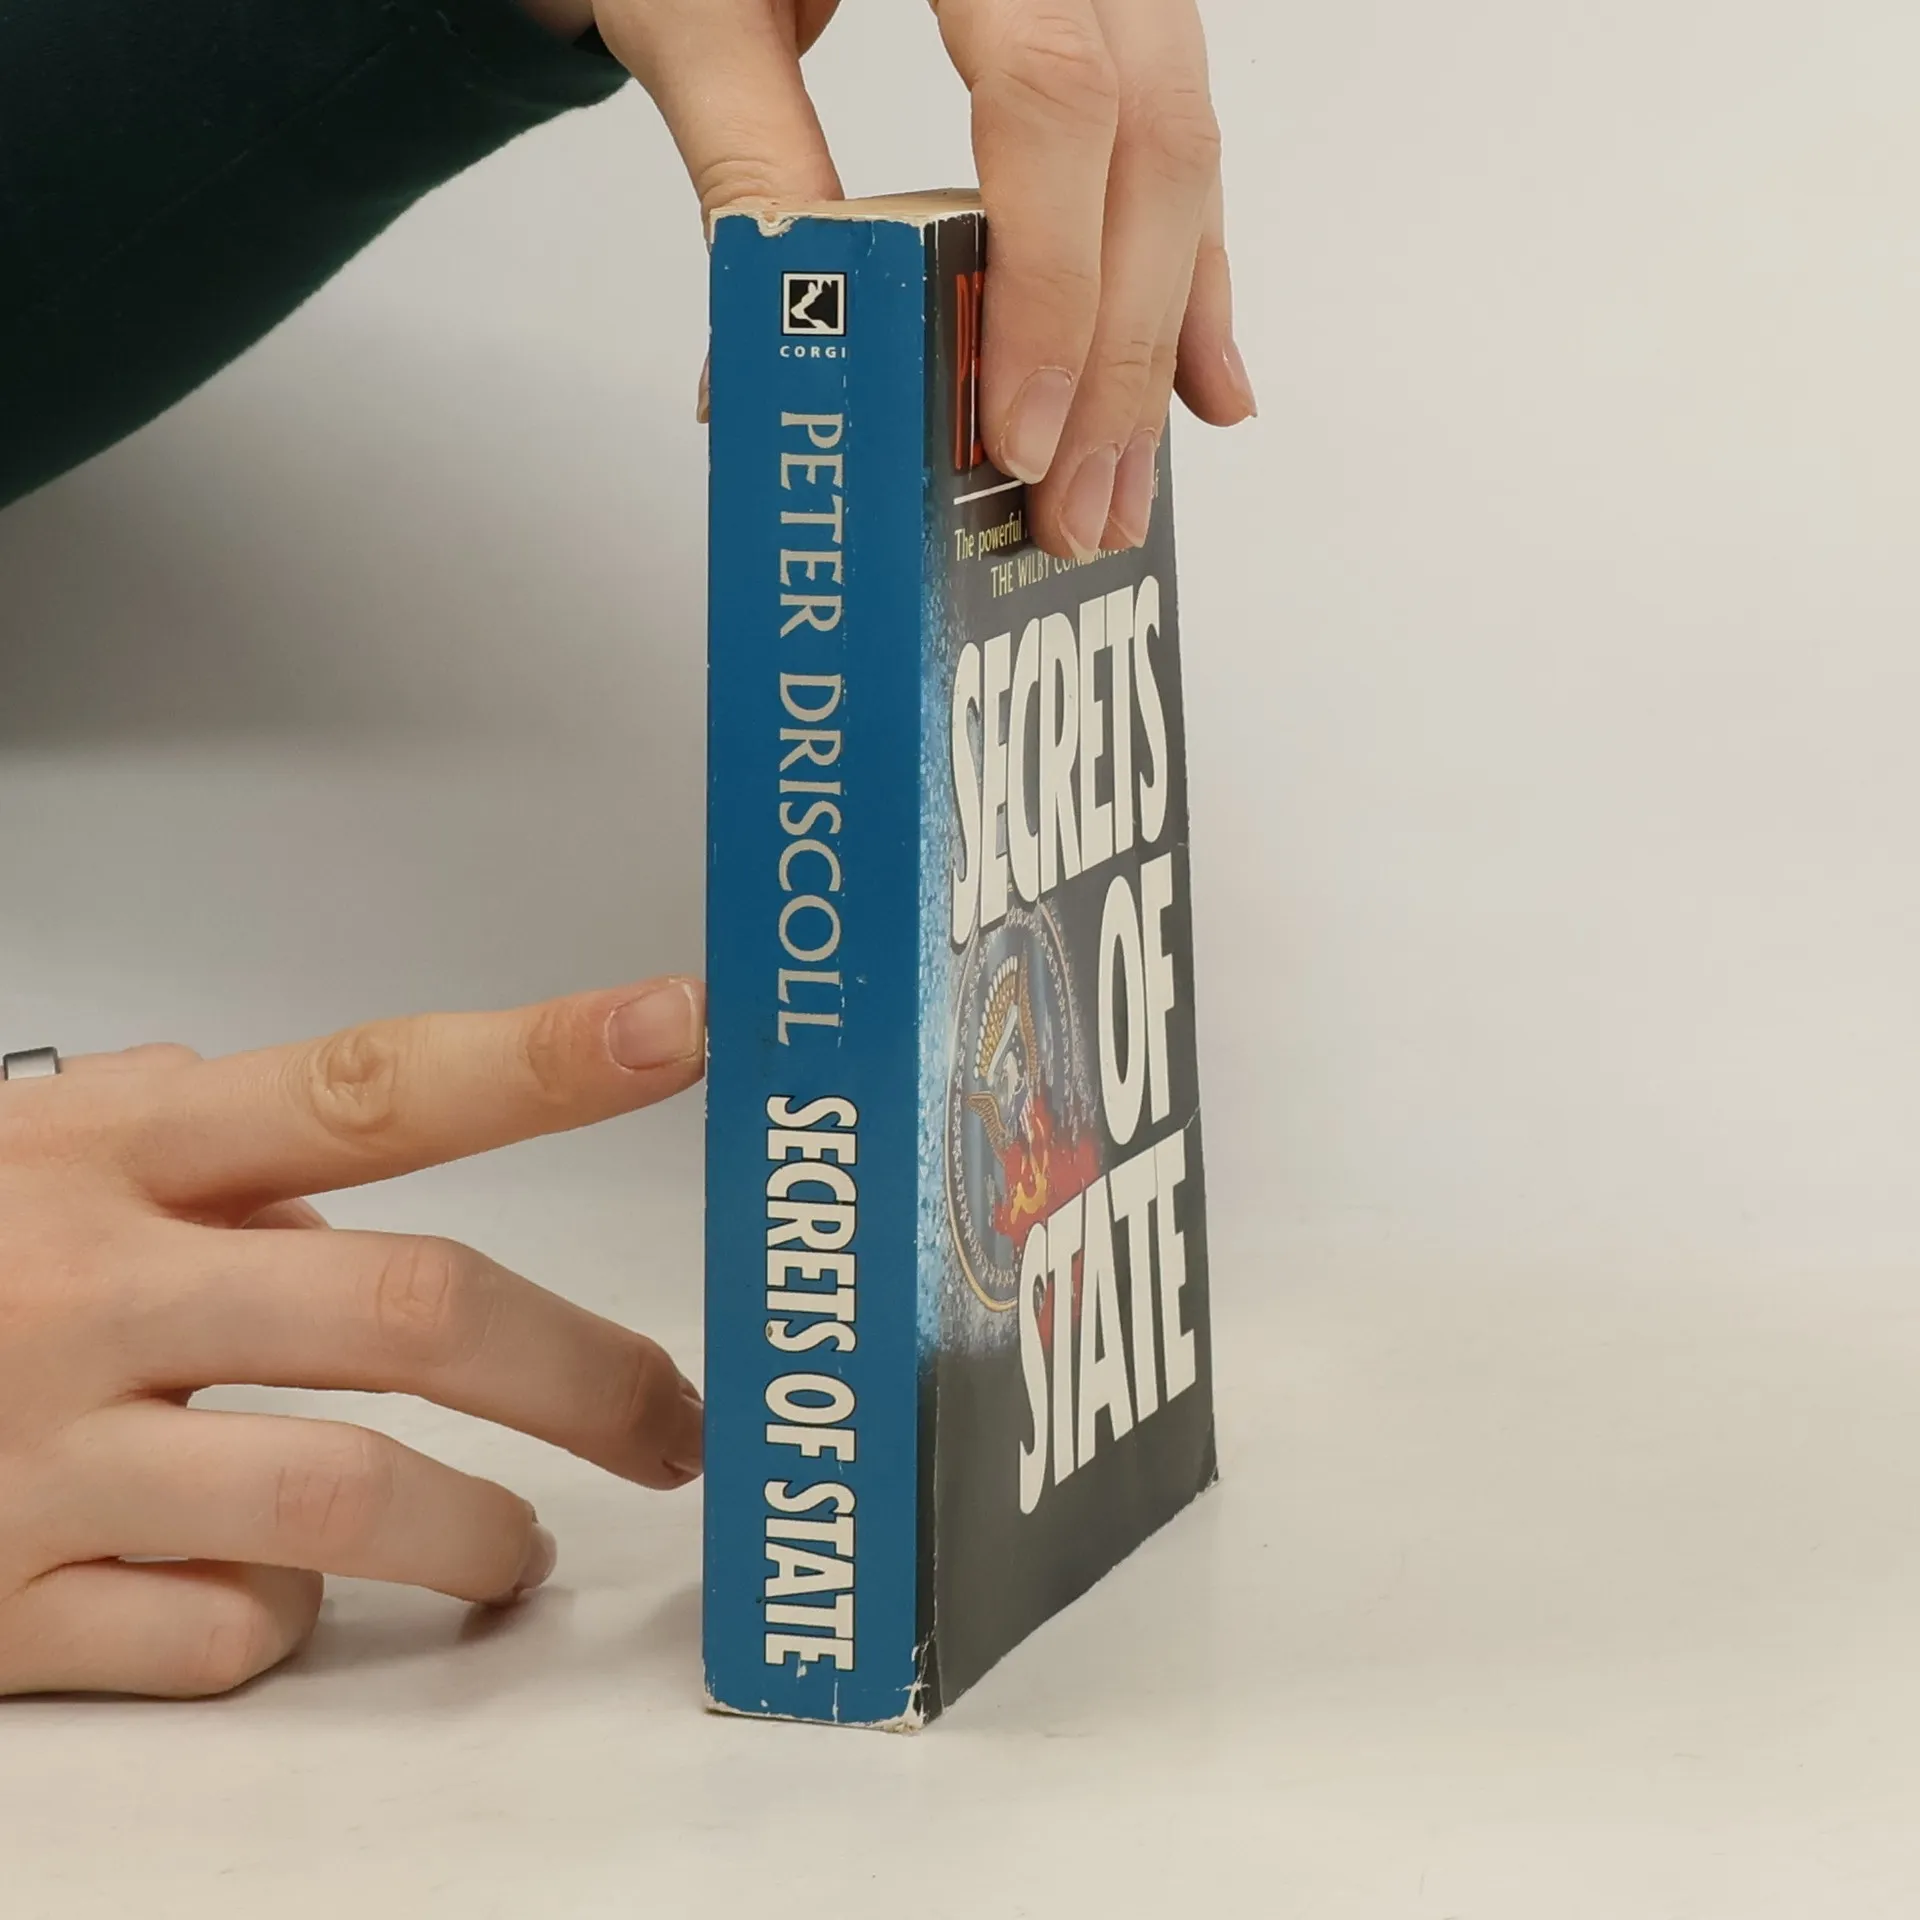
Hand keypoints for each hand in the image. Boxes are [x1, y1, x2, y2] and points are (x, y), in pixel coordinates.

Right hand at [0, 978, 707, 1697]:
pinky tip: (272, 1598)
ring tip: (517, 1547)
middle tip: (675, 1424)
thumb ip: (204, 1134)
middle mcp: (95, 1286)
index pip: (375, 1083)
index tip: (682, 1029)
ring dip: (479, 1532)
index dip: (539, 1055)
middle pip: (415, 1307)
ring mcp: (43, 1455)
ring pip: (350, 1496)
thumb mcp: (34, 1152)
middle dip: (589, 1374)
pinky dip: (282, 1622)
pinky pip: (219, 1633)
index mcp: (120, 1150)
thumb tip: (371, 1121)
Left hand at [585, 0, 1254, 560]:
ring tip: (1122, 485)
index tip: (1023, 429)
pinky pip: (1182, 150)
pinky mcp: (1123, 22)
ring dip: (1158, 343)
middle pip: (1148, 147)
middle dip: (1117, 355)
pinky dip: (1188, 279)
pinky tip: (1202, 385)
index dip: (1051, 280)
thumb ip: (751, 159)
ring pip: (1184, 158)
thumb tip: (787, 348)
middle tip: (1076, 506)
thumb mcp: (696, 8)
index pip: (1052, 99)